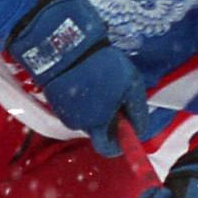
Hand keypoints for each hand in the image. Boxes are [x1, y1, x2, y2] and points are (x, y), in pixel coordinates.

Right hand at [7, 0, 145, 156]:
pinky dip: (85, 96)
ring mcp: (64, 111)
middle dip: (111, 119)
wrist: (67, 48)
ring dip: (98, 106)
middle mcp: (77, 124)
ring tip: (103, 81)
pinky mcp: (57, 98)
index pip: (108, 149)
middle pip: (99, 130)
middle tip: (119, 97)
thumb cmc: (101, 68)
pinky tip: (90, 78)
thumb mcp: (131, 87)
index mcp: (96, 125)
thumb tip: (141, 129)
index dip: (120, 143)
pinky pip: (77, 104)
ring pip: (89, 116)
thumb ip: (137, 111)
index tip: (129, 129)